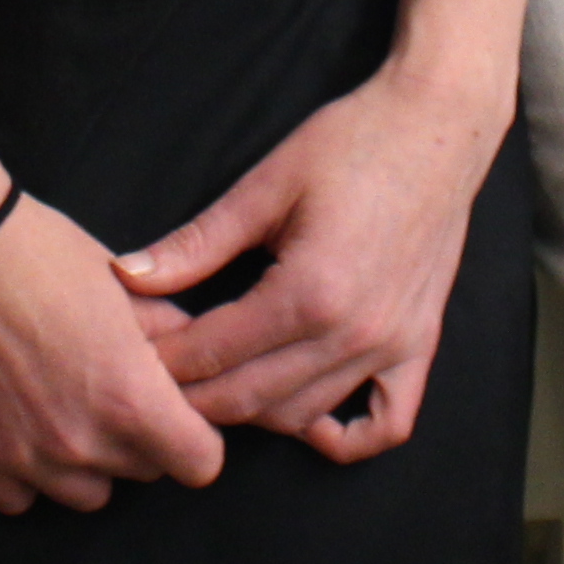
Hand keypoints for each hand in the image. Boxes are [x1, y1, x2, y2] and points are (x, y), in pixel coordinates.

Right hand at [0, 194, 228, 514]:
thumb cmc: (40, 252)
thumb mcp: (122, 285)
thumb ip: (167, 333)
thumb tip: (193, 355)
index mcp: (131, 397)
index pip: (200, 463)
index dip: (196, 436)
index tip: (178, 413)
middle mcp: (81, 443)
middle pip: (143, 473)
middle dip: (141, 438)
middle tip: (112, 390)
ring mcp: (24, 458)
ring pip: (86, 495)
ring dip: (87, 461)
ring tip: (64, 407)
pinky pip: (21, 498)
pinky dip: (25, 472)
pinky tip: (18, 424)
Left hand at [117, 70, 509, 461]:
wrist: (437, 125)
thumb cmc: (352, 142)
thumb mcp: (265, 185)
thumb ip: (196, 243)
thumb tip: (126, 275)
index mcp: (308, 291)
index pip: (213, 353)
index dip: (162, 362)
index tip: (128, 358)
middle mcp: (352, 332)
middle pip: (249, 398)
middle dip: (191, 399)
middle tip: (154, 385)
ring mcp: (392, 345)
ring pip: (303, 416)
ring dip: (252, 414)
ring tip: (214, 388)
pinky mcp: (421, 343)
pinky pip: (388, 423)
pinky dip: (346, 438)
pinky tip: (312, 424)